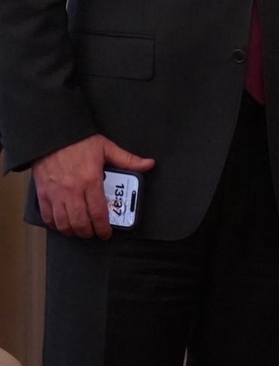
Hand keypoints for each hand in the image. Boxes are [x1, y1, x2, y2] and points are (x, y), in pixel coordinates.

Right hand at [32, 136, 154, 239]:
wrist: (55, 133)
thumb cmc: (78, 141)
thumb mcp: (107, 148)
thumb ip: (128, 160)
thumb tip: (147, 164)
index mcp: (90, 180)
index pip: (98, 212)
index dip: (103, 227)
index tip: (106, 232)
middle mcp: (72, 189)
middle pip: (81, 222)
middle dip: (89, 232)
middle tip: (94, 232)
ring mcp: (56, 193)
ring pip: (64, 223)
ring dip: (73, 231)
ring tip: (80, 230)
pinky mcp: (43, 193)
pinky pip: (48, 217)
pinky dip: (55, 225)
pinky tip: (62, 224)